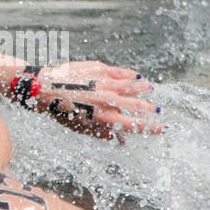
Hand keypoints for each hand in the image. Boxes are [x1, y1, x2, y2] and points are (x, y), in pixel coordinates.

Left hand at [33, 61, 162, 138]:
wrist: (44, 89)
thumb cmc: (62, 111)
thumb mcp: (82, 128)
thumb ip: (104, 133)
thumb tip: (122, 141)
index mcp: (104, 118)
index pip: (135, 125)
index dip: (152, 127)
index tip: (164, 127)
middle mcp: (107, 100)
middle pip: (136, 105)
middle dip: (148, 108)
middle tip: (157, 110)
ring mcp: (104, 83)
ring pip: (130, 86)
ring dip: (142, 89)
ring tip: (150, 90)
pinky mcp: (99, 69)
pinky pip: (120, 72)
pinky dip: (130, 75)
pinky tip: (137, 76)